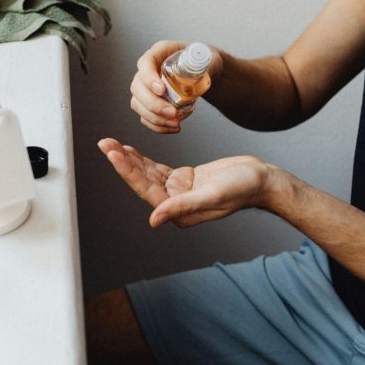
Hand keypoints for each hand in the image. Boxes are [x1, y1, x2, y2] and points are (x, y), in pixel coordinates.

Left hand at [98, 138, 271, 227]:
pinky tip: (130, 150)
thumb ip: (182, 207)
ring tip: (110, 144)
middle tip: (103, 143)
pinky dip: (143, 160)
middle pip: (142, 181)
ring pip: (147, 173)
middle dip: (122, 162)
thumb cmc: (242, 188)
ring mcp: (178, 191)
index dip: (127, 171)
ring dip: (129, 159)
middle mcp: (174, 204)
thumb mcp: (212, 195)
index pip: (146, 190)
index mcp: (178, 213)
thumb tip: (154, 220)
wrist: (261, 180)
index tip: (113, 154)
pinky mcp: (184, 179)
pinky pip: (157, 169)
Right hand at [130, 40, 221, 133]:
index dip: (149, 78)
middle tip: (172, 113)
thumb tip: (201, 70)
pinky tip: (174, 128)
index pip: (145, 63)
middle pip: (137, 87)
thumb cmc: (205, 61)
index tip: (161, 90)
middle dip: (152, 104)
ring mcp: (146, 88)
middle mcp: (148, 70)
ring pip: (137, 104)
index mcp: (159, 52)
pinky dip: (157, 126)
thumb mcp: (208, 57)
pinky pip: (145, 117)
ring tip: (175, 123)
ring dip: (154, 118)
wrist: (206, 73)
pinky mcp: (149, 103)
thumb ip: (204, 62)